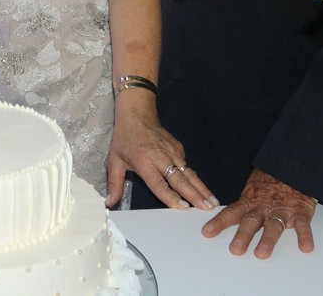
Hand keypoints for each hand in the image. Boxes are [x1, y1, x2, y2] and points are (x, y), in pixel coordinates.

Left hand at [106, 95, 216, 209]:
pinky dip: (197, 179)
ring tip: (213, 202)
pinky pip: (187, 166)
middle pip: (180, 180)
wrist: (136, 114)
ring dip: (202, 188)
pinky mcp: (178, 148)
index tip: (184, 207)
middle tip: (207, 208)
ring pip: (189, 173)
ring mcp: (172, 151)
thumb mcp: (114, 160)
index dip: (171, 197)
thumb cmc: (124, 138)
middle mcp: (161, 157)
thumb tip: (110, 202)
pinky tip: (205, 190)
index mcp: (144, 162)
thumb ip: (114, 183)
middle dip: (195, 195)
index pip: (159, 184)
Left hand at [201, 169, 316, 257]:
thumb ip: (242, 203)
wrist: (293, 166)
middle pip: (251, 222)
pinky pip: (303, 225)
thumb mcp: (252, 188)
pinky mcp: (300, 212)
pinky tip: (305, 247)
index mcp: (250, 202)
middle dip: (243, 235)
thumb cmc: (270, 180)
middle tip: (236, 249)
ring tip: (262, 253)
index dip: (219, 222)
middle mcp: (264, 207)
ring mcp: (282, 210)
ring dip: (268, 240)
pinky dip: (305, 236)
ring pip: (274, 225)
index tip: (207, 233)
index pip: (231, 212)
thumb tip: (217, 210)